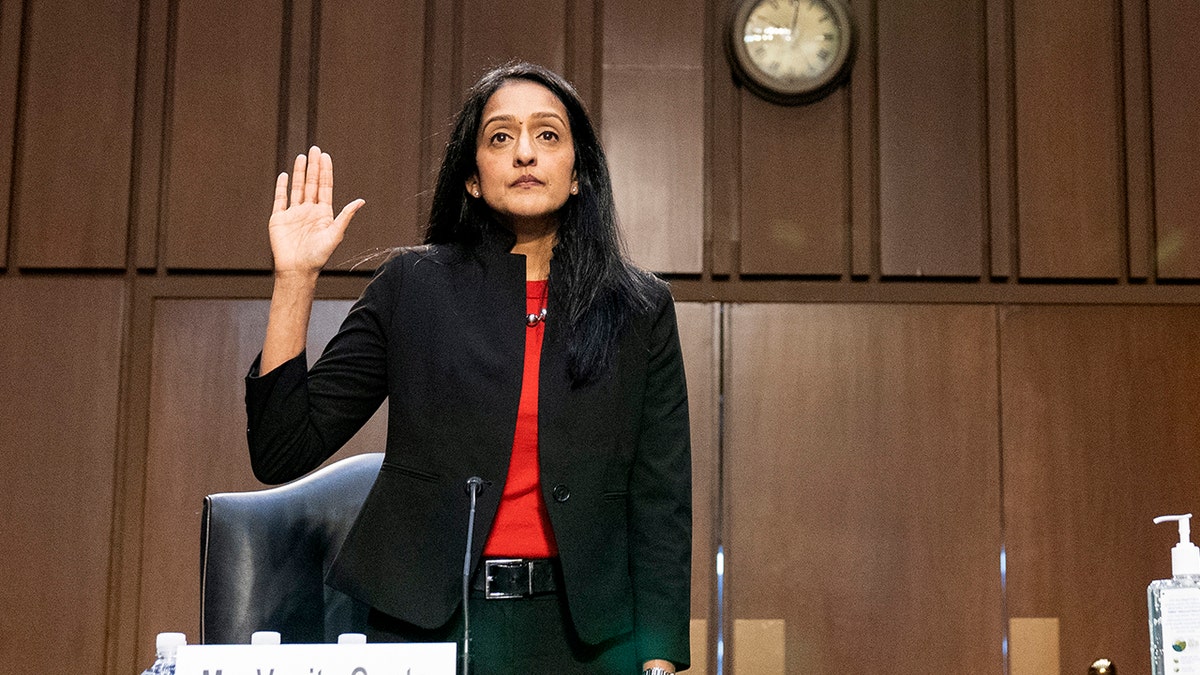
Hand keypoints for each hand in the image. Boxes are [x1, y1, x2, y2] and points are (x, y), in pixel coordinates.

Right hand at [269, 145, 364, 275]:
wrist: (297, 270)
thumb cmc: (318, 256)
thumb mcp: (335, 234)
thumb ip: (345, 216)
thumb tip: (361, 201)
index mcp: (323, 213)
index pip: (325, 187)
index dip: (325, 172)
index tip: (326, 156)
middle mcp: (309, 211)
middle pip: (312, 184)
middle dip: (314, 167)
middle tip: (315, 149)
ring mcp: (294, 214)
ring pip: (297, 188)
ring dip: (300, 173)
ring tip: (302, 157)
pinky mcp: (279, 218)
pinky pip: (280, 199)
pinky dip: (282, 187)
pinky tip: (285, 175)